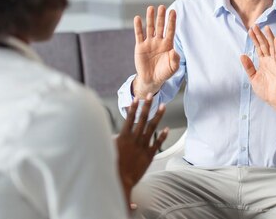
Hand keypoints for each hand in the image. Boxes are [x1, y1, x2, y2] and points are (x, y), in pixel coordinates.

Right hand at [116, 94, 167, 208]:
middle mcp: (135, 139)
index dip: (133, 108)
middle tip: (150, 96)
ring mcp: (143, 146)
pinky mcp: (149, 155)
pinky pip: (157, 143)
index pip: (129, 118)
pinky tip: (166, 128)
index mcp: (124, 137)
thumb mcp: (108, 149)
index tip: (136, 99)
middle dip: (146, 106)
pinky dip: (162, 135)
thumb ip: (111, 139)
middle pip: (142, 119)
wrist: (121, 181)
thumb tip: (110, 131)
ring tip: (162, 106)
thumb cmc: (112, 166)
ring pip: (152, 128)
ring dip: (157, 116)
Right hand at [133, 5, 179, 95]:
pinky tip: (137, 18)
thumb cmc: (164, 73)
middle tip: (162, 7)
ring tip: (151, 8)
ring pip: (150, 28)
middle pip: (160, 26)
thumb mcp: (173, 68)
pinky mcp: (140, 46)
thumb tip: (174, 51)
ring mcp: (149, 43)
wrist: (151, 79)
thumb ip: (175, 60)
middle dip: (161, 17)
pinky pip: (139, 35)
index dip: (172, 21)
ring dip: (150, 18)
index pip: (170, 30)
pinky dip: (138, 27)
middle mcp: (159, 41)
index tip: (173, 11)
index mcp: (168, 44)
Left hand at [240, 25, 275, 123]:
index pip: (259, 48)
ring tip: (267, 28)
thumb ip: (248, 66)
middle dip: (260, 35)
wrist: (274, 101)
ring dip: (270, 38)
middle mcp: (270, 61)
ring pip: (272, 48)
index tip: (250, 30)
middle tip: (256, 25)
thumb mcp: (253, 77)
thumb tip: (242, 55)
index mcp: (263, 62)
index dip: (255, 39)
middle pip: (265, 45)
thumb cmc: (266, 90)